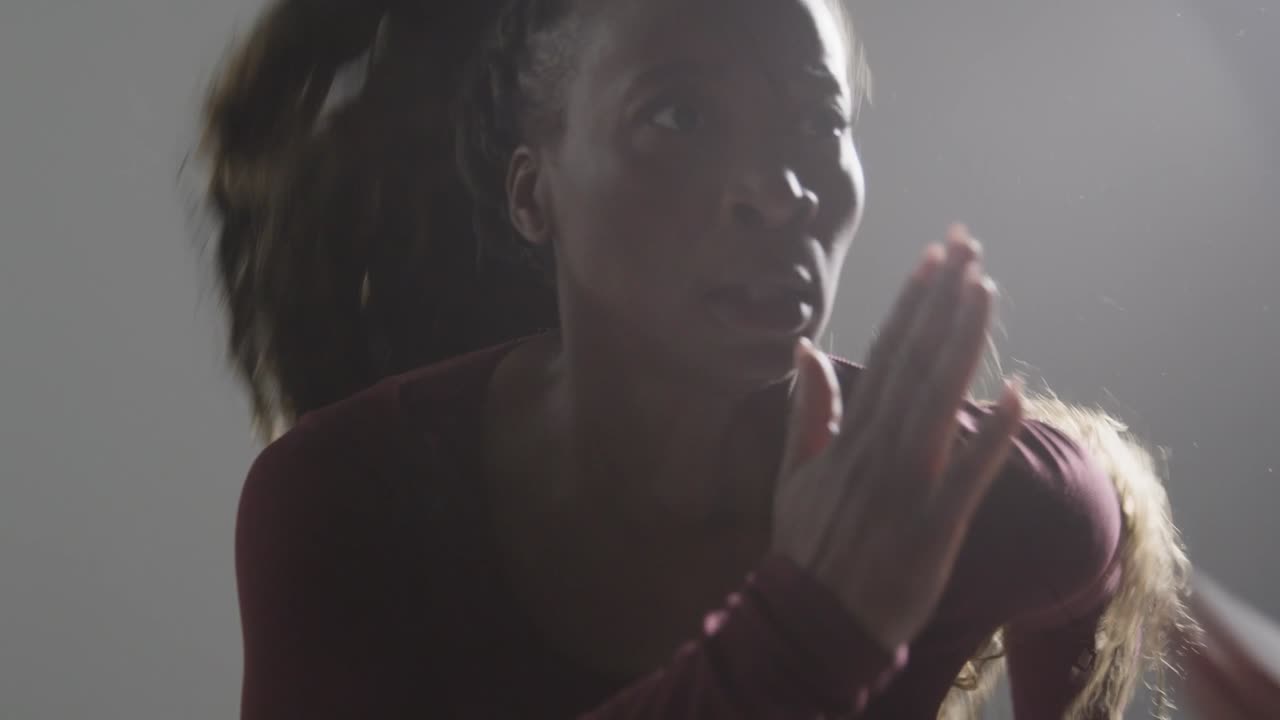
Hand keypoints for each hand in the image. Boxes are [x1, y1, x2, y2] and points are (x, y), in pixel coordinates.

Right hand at [770, 225, 1023, 650]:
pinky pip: (969, 474)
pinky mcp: (935, 525)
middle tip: (969, 245)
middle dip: (943, 301)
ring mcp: (908, 485)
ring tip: (985, 288)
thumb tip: (805, 348)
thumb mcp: (794, 474)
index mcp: (849, 437)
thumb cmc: (808, 548)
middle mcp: (879, 449)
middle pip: (917, 361)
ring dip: (963, 341)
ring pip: (939, 400)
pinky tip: (1014, 392)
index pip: (885, 354)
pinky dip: (991, 434)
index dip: (911, 304)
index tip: (933, 258)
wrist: (815, 621)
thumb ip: (807, 410)